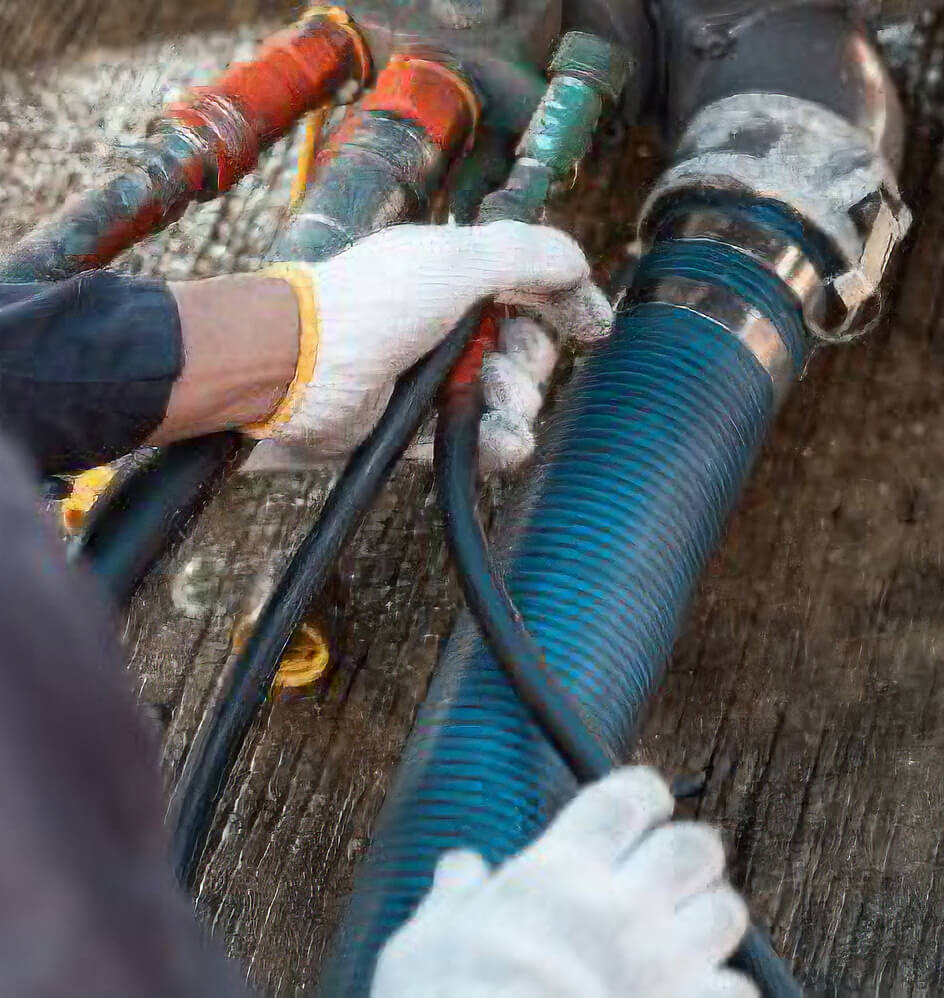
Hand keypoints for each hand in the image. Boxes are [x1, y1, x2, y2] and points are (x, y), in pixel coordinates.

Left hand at [244, 220, 611, 455]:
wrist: (302, 372)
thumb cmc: (368, 308)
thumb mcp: (455, 261)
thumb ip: (524, 254)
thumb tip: (575, 262)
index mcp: (454, 277)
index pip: (528, 286)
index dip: (566, 303)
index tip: (592, 325)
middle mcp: (445, 325)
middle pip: (526, 349)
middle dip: (530, 361)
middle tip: (506, 363)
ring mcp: (432, 378)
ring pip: (507, 400)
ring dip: (515, 404)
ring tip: (492, 399)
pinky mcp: (418, 427)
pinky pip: (476, 440)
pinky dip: (495, 443)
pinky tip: (499, 439)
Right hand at [371, 767, 757, 997]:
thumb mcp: (428, 941)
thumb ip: (454, 896)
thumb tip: (460, 869)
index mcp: (560, 874)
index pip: (625, 798)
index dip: (643, 792)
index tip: (644, 799)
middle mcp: (622, 910)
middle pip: (694, 846)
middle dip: (688, 850)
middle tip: (670, 865)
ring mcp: (663, 969)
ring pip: (727, 912)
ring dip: (711, 916)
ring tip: (687, 929)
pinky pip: (737, 990)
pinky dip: (722, 989)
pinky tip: (695, 993)